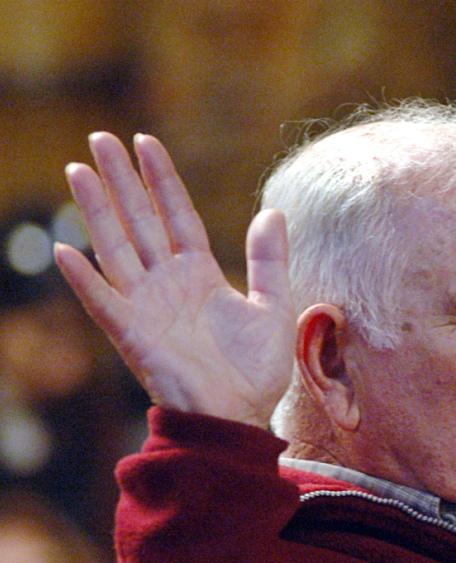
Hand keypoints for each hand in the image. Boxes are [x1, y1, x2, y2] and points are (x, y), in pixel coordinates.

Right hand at [56, 132, 294, 428]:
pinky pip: (103, 302)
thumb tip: (274, 212)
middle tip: (100, 138)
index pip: (177, 216)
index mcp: (200, 274)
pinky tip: (65, 251)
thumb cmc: (256, 370)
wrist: (241, 415)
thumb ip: (269, 260)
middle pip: (140, 221)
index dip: (162, 180)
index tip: (146, 142)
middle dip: (121, 180)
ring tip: (78, 170)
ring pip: (116, 248)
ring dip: (97, 210)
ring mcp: (147, 306)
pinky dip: (84, 280)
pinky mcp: (134, 335)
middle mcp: (168, 284)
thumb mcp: (273, 306)